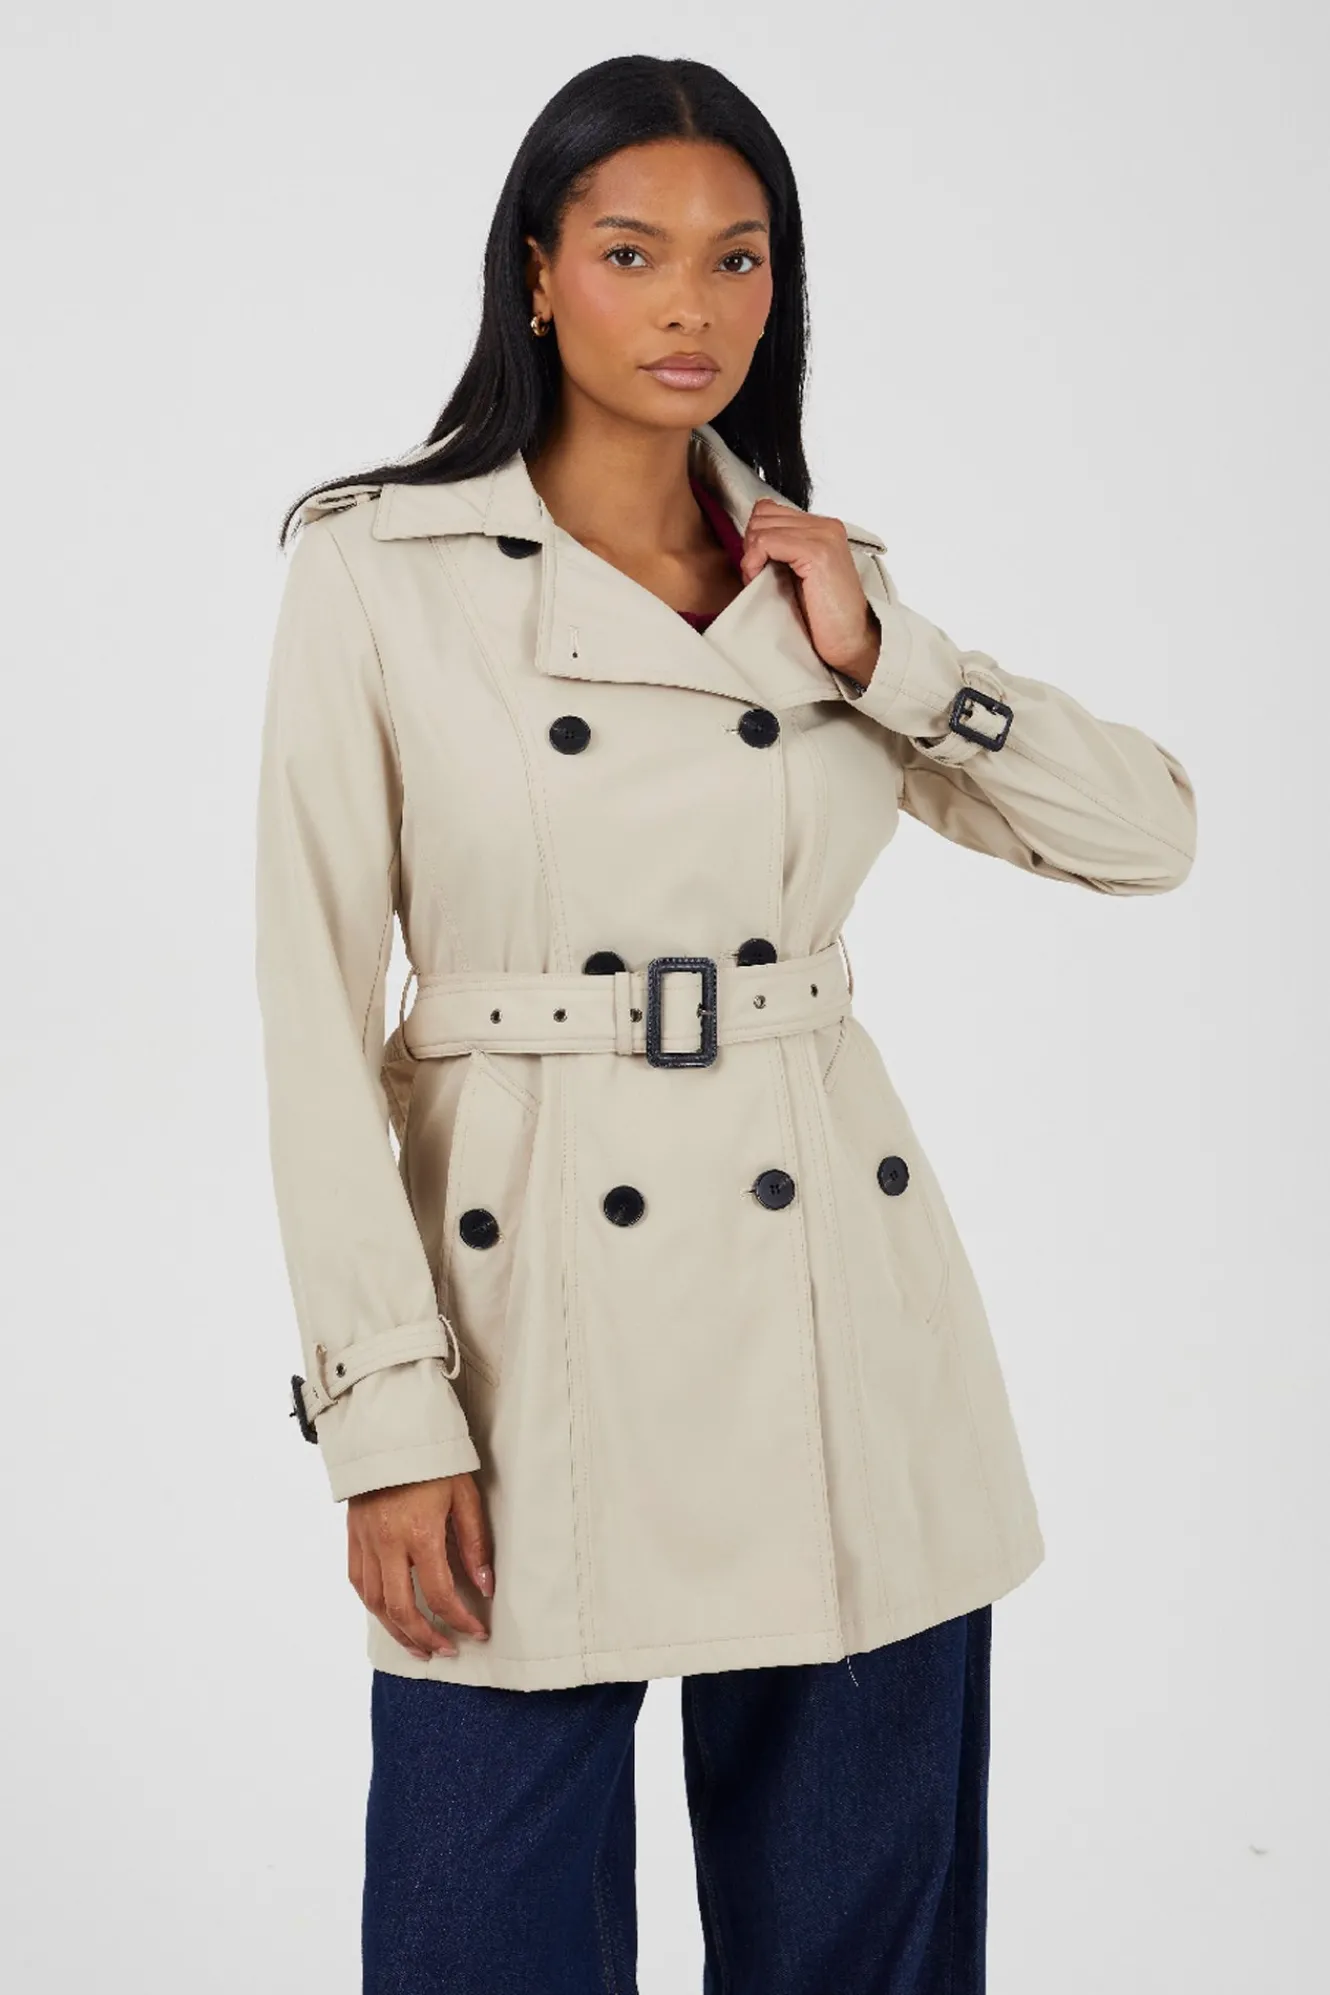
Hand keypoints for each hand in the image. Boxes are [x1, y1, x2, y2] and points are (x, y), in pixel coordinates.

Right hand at [348, 1473, 493, 1659]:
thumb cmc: (433, 1462)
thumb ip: (474, 1544)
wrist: (390, 1433)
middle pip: (402, 1609)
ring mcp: (366, 1542)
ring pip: (375, 1604)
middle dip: (426, 1637)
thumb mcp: (464, 1495)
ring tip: (419, 1647)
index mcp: (419, 1533)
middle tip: (446, 1651)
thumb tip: (485, 1586)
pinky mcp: (353, 1537)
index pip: (439, 1594)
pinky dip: (374, 1607)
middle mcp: (388, 1543)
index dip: (459, 1620)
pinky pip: (359, 1583)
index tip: (476, 1632)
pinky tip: (389, 1616)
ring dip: (397, 1631)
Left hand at [740, 499, 880, 686]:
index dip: (754, 538)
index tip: (757, 567)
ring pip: (761, 526)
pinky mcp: (816, 551)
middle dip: (751, 546)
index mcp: (822, 527)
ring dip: (751, 555)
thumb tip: (750, 537)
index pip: (769, 510)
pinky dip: (753, 561)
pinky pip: (765, 542)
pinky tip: (758, 580)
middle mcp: (825, 525)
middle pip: (762, 515)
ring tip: (759, 580)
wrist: (850, 641)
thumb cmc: (823, 617)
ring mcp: (823, 535)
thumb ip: (782, 551)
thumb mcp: (798, 575)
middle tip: (756, 575)